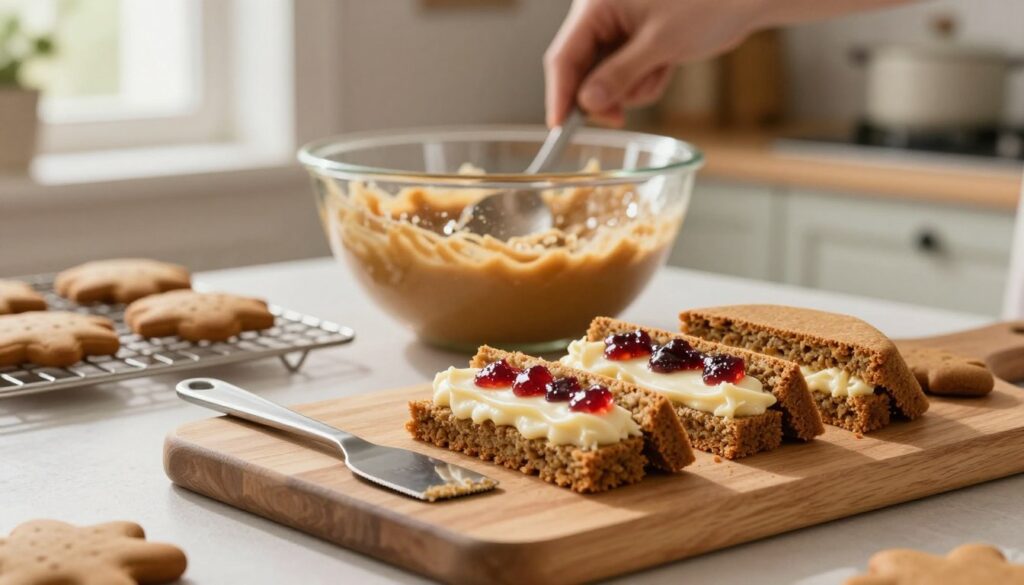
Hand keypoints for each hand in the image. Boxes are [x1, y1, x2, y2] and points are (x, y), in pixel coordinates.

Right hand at [544, 0, 764, 126]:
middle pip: (580, 71)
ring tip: (661, 68)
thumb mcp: (660, 43)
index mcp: (596, 4)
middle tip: (619, 118)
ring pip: (604, 80)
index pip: (563, 56)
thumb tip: (587, 102)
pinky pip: (625, 77)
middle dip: (605, 95)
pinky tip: (666, 64)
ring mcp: (618, 30)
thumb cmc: (708, 4)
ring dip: (632, 89)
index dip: (560, 95)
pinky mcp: (634, 42)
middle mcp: (601, 15)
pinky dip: (644, 82)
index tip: (559, 128)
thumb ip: (620, 75)